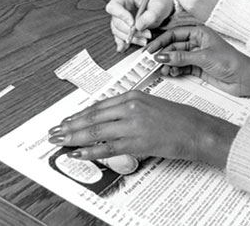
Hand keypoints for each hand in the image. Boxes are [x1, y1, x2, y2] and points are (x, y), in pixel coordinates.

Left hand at [48, 91, 237, 168]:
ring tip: (59, 141)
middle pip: (92, 118)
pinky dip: (89, 151)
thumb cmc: (176, 118)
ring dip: (73, 137)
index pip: (99, 106)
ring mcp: (132, 125)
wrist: (195, 129)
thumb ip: (129, 109)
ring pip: (95, 132)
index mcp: (133, 96)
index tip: (67, 120)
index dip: (80, 114)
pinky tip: (77, 153)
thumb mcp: (151, 104)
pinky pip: (106, 148)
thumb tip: (108, 118)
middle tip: (54, 131)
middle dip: (70, 125)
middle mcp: (130, 107)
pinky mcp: (136, 142)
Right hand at [106, 0, 173, 51]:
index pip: (114, 6)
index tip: (132, 24)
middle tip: (145, 34)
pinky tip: (125, 48)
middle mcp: (121, 7)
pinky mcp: (124, 27)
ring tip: (144, 40)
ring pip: (118, 31)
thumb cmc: (160, 2)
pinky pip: (119, 36)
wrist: (163, 8)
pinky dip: (123, 43)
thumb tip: (138, 26)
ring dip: (130, 38)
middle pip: (116, 21)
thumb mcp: (159, 7)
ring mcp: (121, 18)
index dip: (121, 16)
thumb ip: (150, 15)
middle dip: (129, 31)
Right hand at [147, 25, 249, 99]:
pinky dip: (175, 70)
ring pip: (176, 58)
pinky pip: (181, 67)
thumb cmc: (230, 61)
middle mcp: (196, 43)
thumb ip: (181, 57)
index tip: (150, 49)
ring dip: (168, 63)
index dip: (161, 41)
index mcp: (199, 33)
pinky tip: (172, 73)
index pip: (175, 34)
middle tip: (152, 62)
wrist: (243, 78)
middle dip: (163, 54)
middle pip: (173, 47)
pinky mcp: (197, 67)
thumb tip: (162, 56)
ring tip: (163, 70)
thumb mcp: (203, 57)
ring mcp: (196, 55)